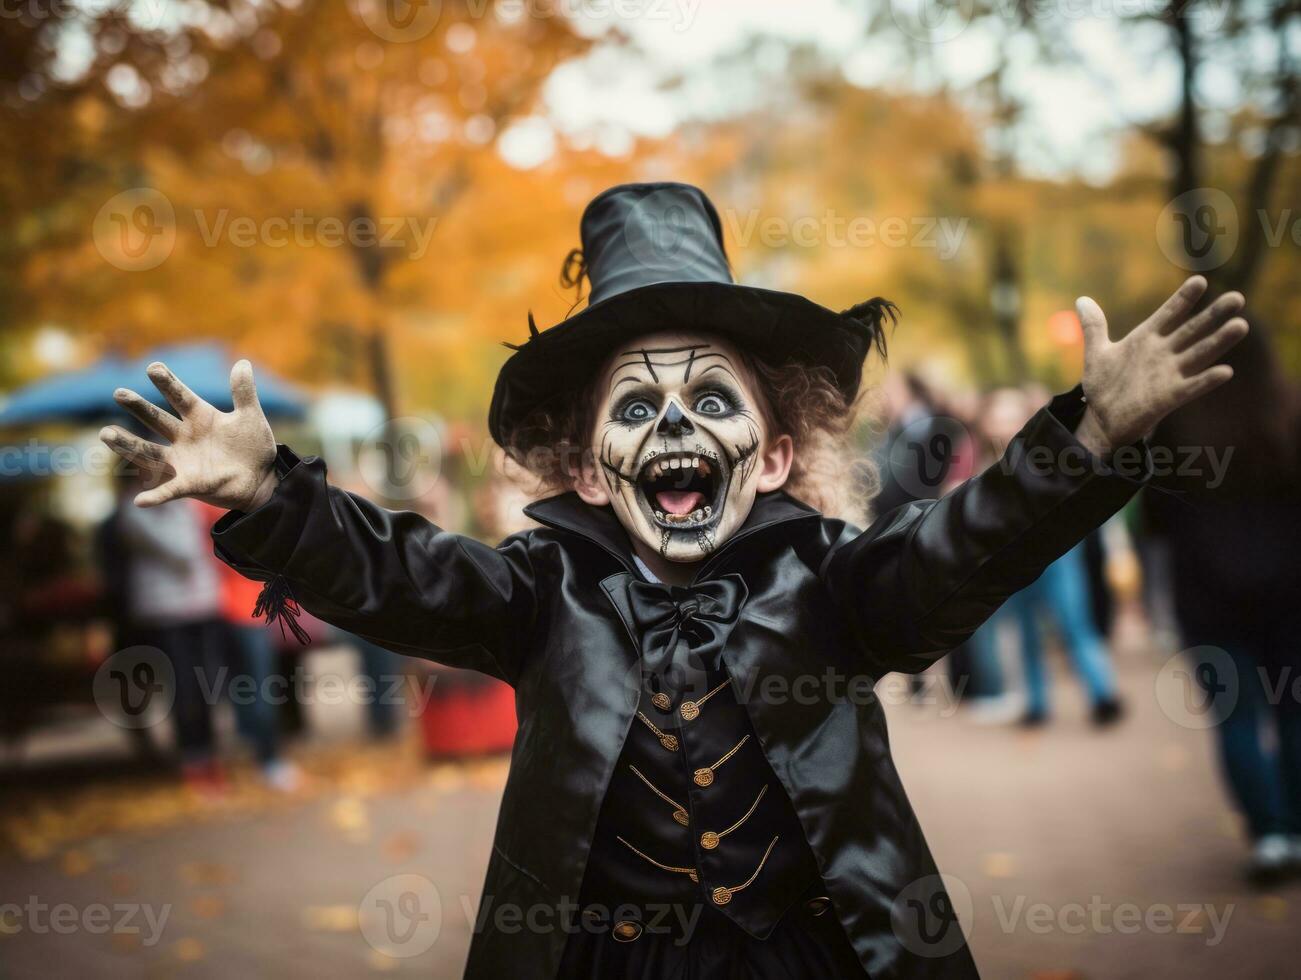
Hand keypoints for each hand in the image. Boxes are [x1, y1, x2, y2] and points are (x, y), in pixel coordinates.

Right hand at [100, 360, 277, 509]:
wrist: (263, 479)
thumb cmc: (253, 447)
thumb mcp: (251, 417)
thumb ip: (244, 392)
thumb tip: (243, 362)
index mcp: (201, 417)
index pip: (180, 396)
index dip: (168, 383)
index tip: (153, 367)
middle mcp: (186, 436)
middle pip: (157, 419)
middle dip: (139, 407)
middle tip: (119, 393)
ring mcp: (184, 461)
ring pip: (150, 452)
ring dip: (128, 445)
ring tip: (106, 434)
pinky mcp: (190, 484)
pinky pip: (169, 491)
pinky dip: (156, 496)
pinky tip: (140, 501)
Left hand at [1073, 275, 1248, 454]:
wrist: (1101, 420)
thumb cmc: (1104, 385)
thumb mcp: (1097, 353)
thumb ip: (1094, 326)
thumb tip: (1082, 299)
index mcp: (1147, 339)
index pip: (1169, 314)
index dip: (1183, 299)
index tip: (1200, 280)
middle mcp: (1163, 353)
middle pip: (1192, 330)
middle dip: (1213, 315)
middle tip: (1237, 298)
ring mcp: (1168, 375)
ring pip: (1198, 354)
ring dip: (1219, 341)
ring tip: (1240, 325)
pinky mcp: (1169, 398)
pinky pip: (1191, 387)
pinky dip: (1206, 380)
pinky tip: (1224, 372)